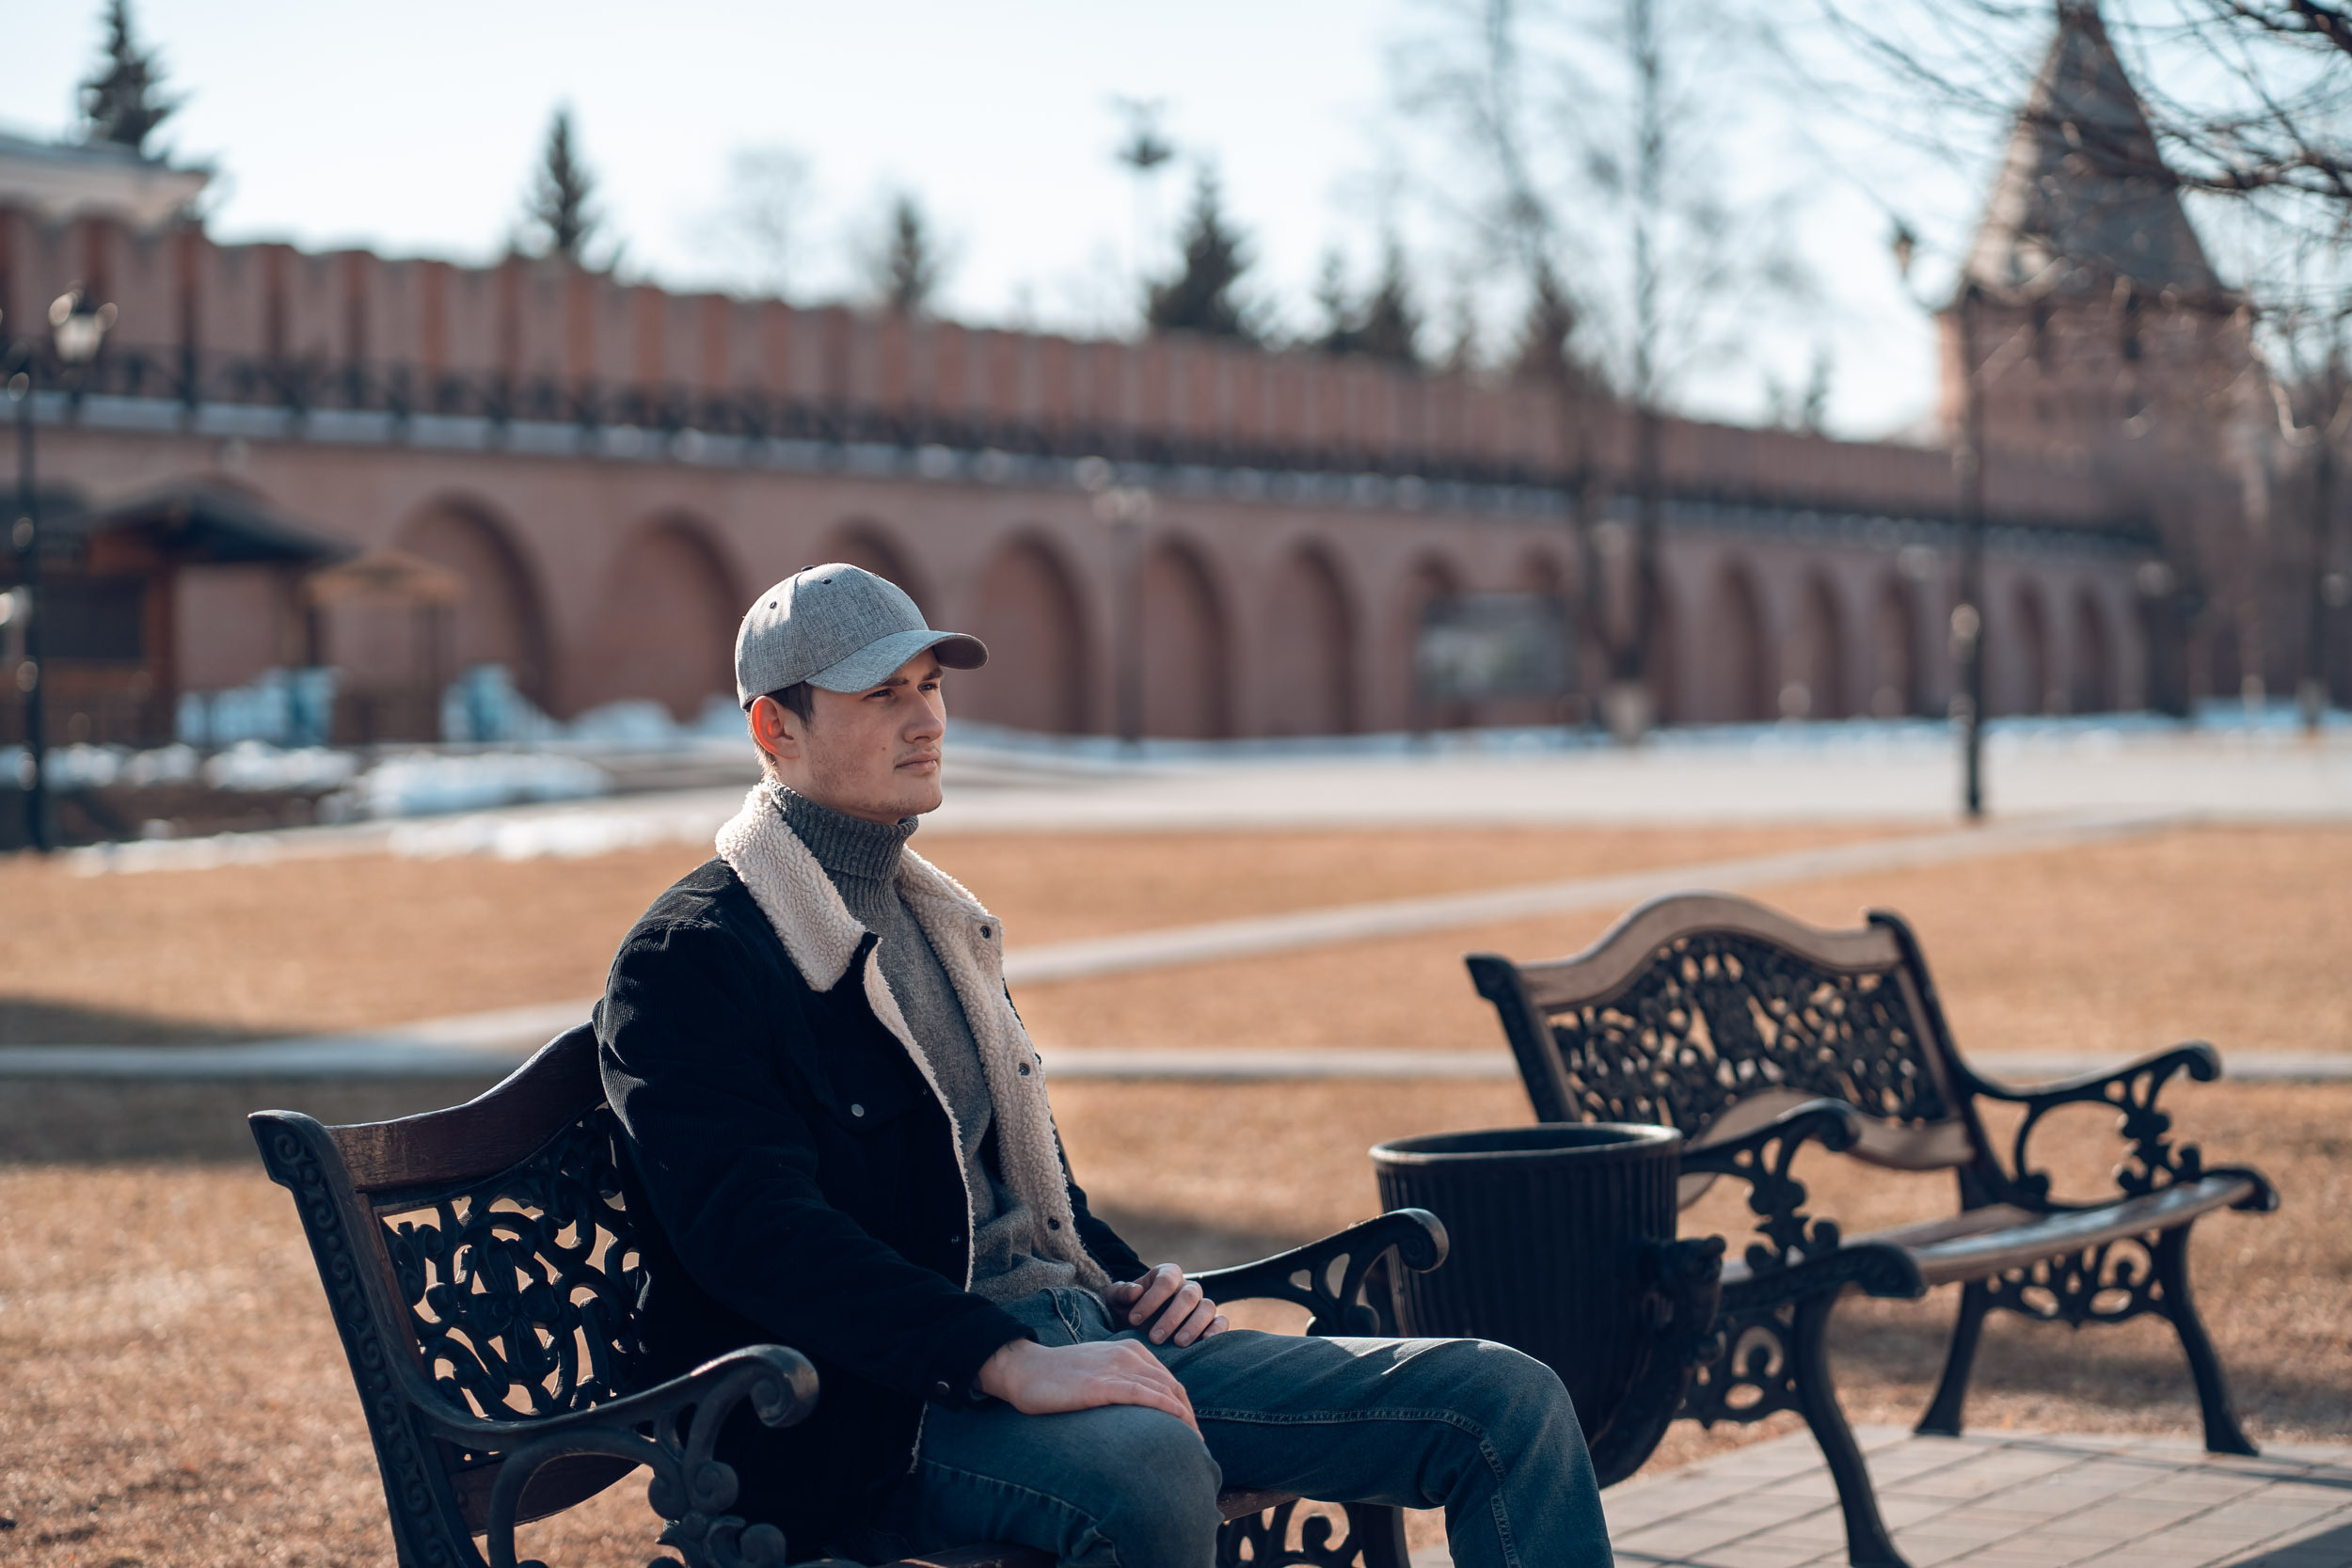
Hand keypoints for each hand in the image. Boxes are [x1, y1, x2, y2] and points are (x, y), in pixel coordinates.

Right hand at [974, 1337, 1198, 1432]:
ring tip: (1194, 1442)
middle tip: (1198, 1442)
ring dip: (1184, 1417)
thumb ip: (1122, 1381)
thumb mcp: (1099, 1371)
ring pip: (1164, 1390)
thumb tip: (1141, 1407)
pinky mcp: (1101, 1384)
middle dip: (1190, 1415)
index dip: (1184, 1406)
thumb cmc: (1059, 1376)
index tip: (1190, 1430)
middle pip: (1173, 1386)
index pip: (1169, 1380)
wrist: (1025, 1369)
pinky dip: (1166, 1408)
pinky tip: (1179, 1421)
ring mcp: (1115, 1368)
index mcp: (1130, 1350)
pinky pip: (1143, 1394)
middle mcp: (1128, 1355)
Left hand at [1105, 1263, 1229, 1347]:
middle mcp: (1187, 1287)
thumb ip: (1121, 1292)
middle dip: (1171, 1317)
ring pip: (1207, 1307)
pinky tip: (1203, 1343)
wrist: (1138, 1331)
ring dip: (1193, 1326)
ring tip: (1178, 1344)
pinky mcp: (1211, 1322)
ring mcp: (1201, 1304)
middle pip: (1189, 1295)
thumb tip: (1135, 1291)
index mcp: (1166, 1275)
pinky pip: (1221, 1322)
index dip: (1151, 1299)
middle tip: (1154, 1338)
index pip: (1166, 1280)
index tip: (1133, 1320)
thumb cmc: (1127, 1311)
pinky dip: (1216, 1331)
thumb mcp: (1116, 1300)